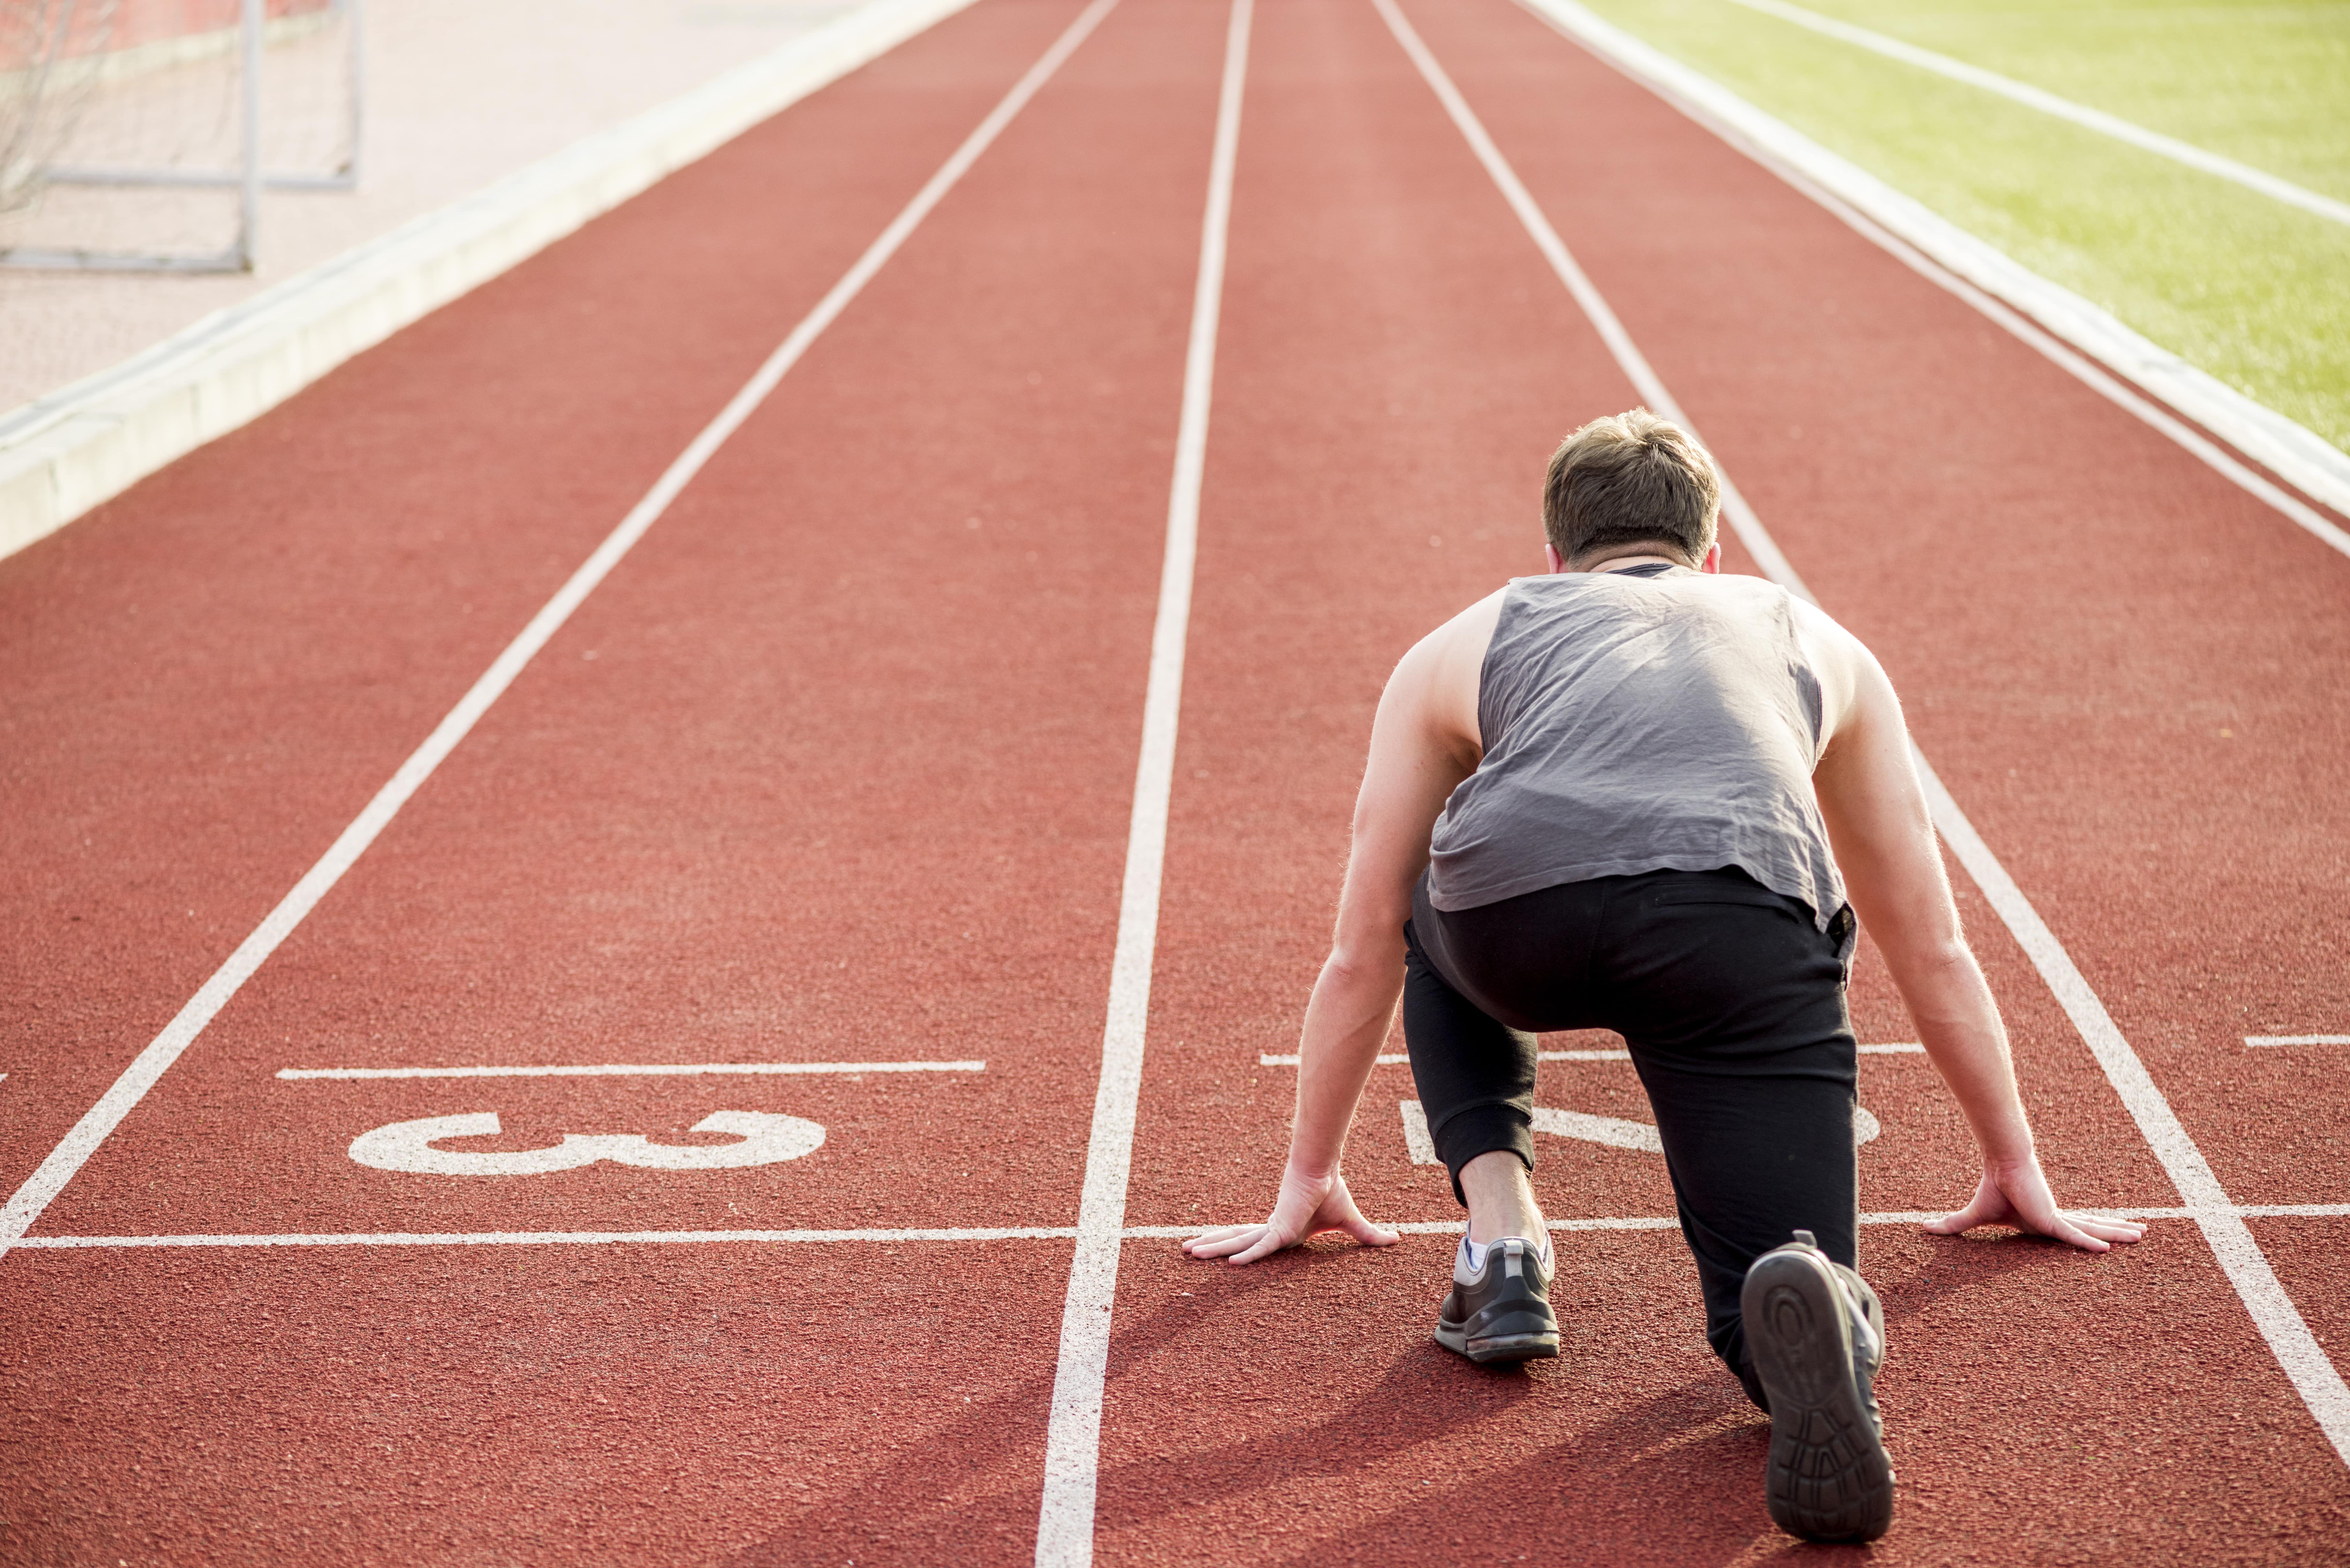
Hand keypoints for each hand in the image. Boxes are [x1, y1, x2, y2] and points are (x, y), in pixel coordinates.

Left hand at [1180, 1164, 1399, 1265]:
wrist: (1326, 1170)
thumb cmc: (1330, 1191)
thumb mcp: (1349, 1221)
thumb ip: (1366, 1235)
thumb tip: (1396, 1239)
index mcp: (1282, 1230)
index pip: (1253, 1242)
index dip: (1235, 1248)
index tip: (1218, 1256)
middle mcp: (1271, 1230)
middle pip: (1235, 1241)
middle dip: (1210, 1246)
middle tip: (1185, 1251)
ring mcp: (1273, 1229)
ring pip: (1238, 1243)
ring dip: (1213, 1247)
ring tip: (1186, 1251)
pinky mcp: (1281, 1229)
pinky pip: (1261, 1246)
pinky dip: (1247, 1255)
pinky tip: (1229, 1264)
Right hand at [1926, 1157, 2146, 1251]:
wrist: (1999, 1164)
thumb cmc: (1991, 1188)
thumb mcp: (1975, 1216)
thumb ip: (1955, 1226)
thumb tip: (1923, 1228)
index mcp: (2042, 1220)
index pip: (2071, 1230)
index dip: (2089, 1234)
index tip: (2106, 1240)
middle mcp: (2056, 1218)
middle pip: (2092, 1227)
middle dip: (2117, 1231)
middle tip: (2141, 1234)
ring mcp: (2056, 1219)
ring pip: (2093, 1229)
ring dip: (2118, 1232)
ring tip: (2144, 1234)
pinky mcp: (2051, 1219)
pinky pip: (2073, 1235)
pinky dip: (2089, 1242)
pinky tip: (2108, 1249)